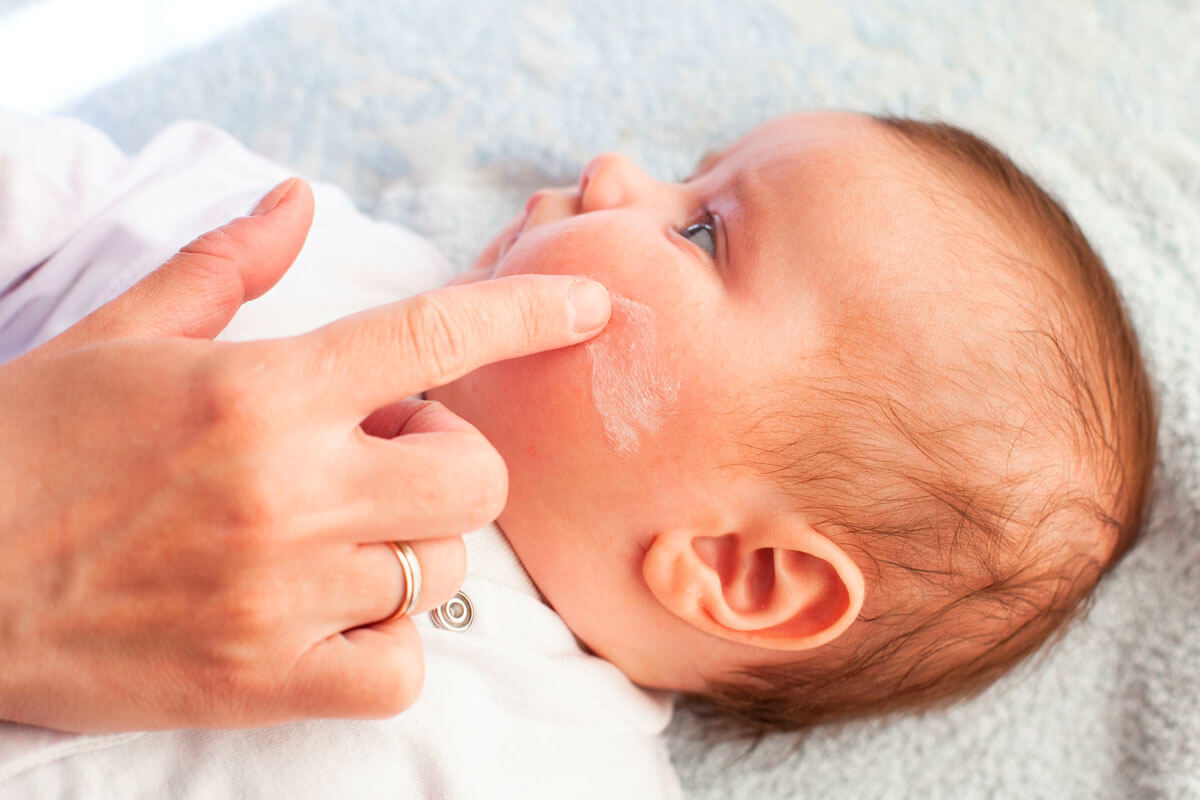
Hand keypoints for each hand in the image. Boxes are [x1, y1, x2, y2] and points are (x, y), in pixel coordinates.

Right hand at [0, 179, 609, 731]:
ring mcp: (282, 596)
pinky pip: (402, 670)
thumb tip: (294, 200)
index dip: (530, 310)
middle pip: (474, 474)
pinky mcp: (263, 682)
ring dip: (410, 546)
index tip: (590, 308)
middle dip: (446, 459)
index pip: (434, 337)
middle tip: (378, 455)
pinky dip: (388, 645)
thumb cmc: (24, 446)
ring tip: (335, 534)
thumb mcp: (119, 334)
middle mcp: (286, 491)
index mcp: (258, 391)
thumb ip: (223, 266)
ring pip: (443, 571)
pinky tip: (334, 617)